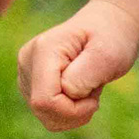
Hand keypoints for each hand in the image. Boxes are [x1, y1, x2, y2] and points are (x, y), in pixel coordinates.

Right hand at [16, 0, 138, 128]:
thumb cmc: (111, 36)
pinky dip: (69, 111)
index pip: (44, 101)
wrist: (108, 23)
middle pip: (43, 110)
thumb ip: (84, 76)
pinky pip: (47, 114)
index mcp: (43, 50)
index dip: (72, 111)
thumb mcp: (108, 54)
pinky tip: (81, 91)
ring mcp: (27, 73)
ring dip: (73, 111)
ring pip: (44, 115)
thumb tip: (65, 92)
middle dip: (75, 111)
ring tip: (88, 86)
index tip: (95, 98)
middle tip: (94, 88)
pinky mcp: (32, 84)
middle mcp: (28, 61)